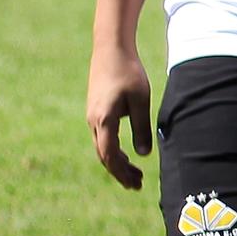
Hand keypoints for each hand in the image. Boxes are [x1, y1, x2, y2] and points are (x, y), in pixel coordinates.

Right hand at [88, 45, 152, 188]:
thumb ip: (141, 127)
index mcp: (103, 120)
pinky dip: (114, 150)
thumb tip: (144, 155)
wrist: (110, 50)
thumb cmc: (129, 72)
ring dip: (118, 162)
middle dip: (120, 172)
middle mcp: (94, 121)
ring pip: (102, 147)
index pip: (109, 155)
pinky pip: (102, 137)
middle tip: (137, 186)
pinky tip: (128, 155)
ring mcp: (92, 116)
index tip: (135, 184)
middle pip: (104, 155)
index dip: (121, 173)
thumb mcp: (140, 100)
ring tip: (136, 175)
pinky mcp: (96, 111)